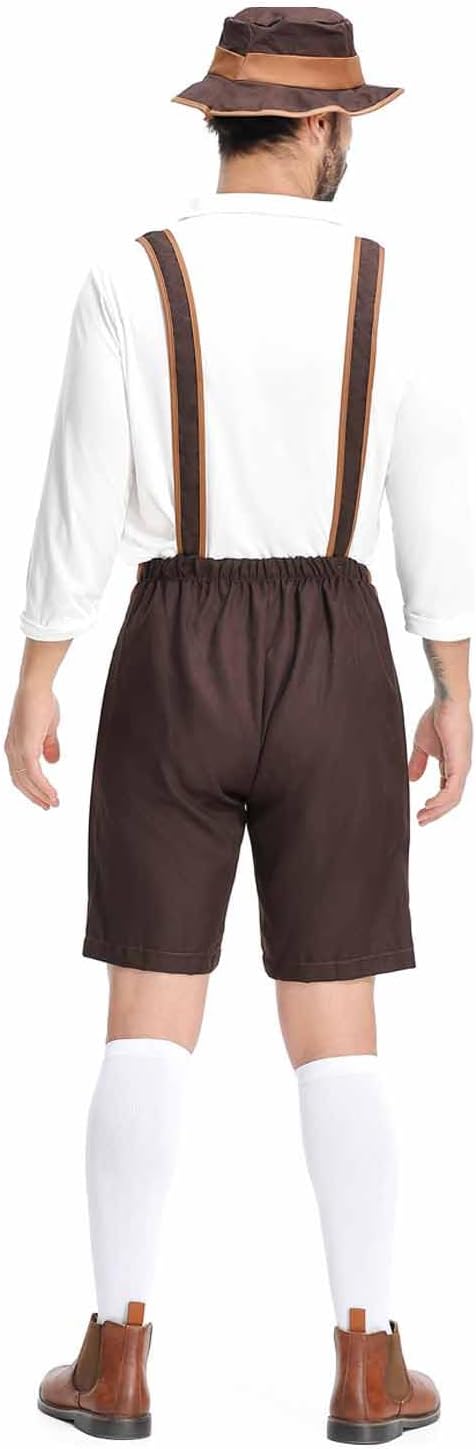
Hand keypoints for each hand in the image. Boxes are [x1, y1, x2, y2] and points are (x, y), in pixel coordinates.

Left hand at [4, 682, 60, 808]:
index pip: (19, 774)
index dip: (32, 787)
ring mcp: (16, 750)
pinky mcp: (25, 748)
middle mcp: (11, 750)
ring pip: (26, 781)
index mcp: (14, 745)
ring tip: (53, 803)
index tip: (44, 797)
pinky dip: (43, 787)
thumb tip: (53, 762)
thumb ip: (49, 746)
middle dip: (35, 796)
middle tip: (48, 806)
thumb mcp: (48, 729)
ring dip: (40, 795)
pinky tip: (52, 794)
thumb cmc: (42, 701)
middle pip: (20, 782)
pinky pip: (34, 774)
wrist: (36, 687)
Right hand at [408, 699, 471, 824]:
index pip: (446, 792)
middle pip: (450, 800)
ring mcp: (462, 768)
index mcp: (452, 766)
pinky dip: (440, 801)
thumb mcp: (422, 746)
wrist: (446, 702)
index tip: (420, 814)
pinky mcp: (460, 765)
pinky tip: (429, 805)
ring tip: (423, 816)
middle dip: (435, 813)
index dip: (434, 805)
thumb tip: (412, 780)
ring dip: (437, 810)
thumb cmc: (436, 718)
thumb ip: (418, 763)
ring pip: (452, 799)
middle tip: (421, 821)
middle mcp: (460, 770)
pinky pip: (452, 790)